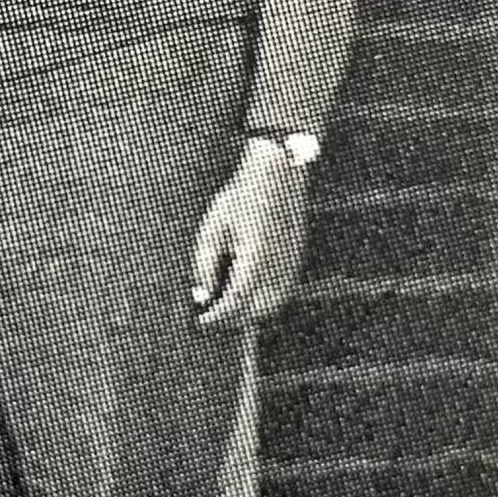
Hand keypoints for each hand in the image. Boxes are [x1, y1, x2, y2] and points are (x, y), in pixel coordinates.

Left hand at [190, 139, 312, 332]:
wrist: (276, 175)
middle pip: (258, 311)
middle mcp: (278, 265)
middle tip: (212, 315)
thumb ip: (205, 265)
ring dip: (251, 311)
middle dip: (234, 318)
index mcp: (255, 257)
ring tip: (227, 304)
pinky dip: (264, 299)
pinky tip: (247, 290)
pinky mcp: (296, 259)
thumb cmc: (240, 198)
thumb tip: (202, 296)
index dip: (217, 317)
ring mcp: (291, 263)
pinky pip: (281, 291)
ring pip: (273, 305)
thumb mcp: (212, 229)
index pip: (236, 302)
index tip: (201, 321)